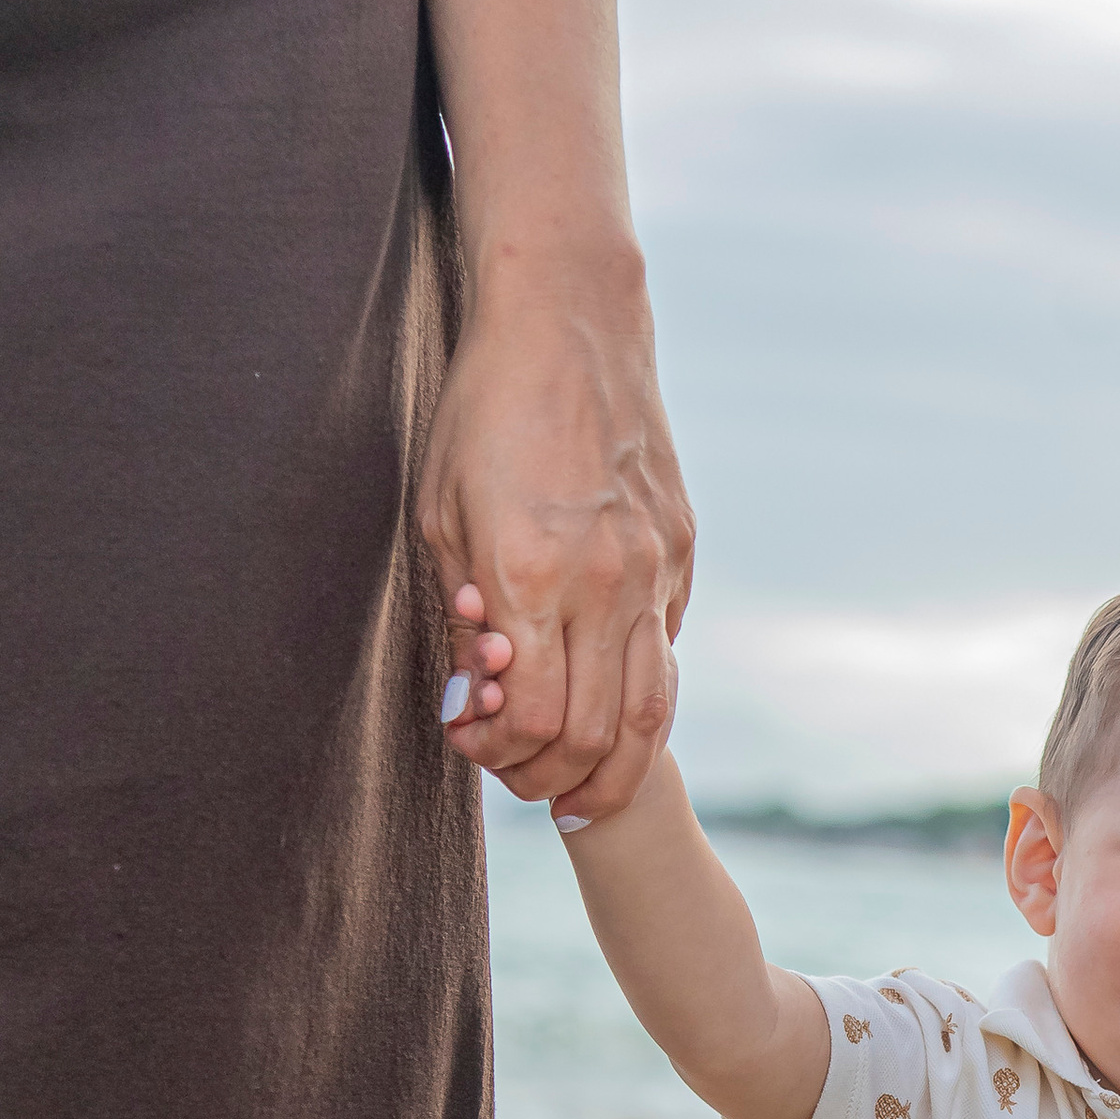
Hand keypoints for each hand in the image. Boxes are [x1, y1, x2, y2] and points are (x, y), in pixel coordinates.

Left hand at [422, 274, 694, 820]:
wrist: (569, 325)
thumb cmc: (483, 412)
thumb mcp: (439, 515)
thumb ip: (461, 620)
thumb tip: (471, 706)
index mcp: (530, 574)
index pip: (532, 719)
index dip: (499, 754)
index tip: (472, 744)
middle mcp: (605, 583)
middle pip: (596, 735)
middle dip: (553, 778)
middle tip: (522, 785)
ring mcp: (654, 570)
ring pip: (650, 712)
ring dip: (613, 769)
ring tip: (583, 793)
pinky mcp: (680, 554)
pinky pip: (666, 653)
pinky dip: (638, 700)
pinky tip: (607, 710)